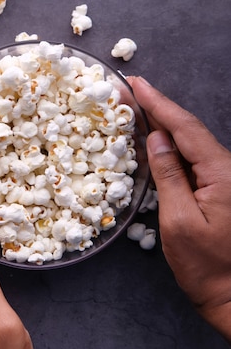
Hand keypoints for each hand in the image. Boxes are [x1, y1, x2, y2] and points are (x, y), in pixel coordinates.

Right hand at [130, 77, 230, 341]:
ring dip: (161, 124)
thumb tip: (156, 140)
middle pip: (188, 130)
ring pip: (189, 143)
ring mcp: (222, 180)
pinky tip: (152, 141)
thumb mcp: (179, 222)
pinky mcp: (216, 191)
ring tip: (134, 108)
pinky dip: (168, 147)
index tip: (136, 83)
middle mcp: (226, 170)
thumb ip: (169, 177)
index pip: (186, 129)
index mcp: (221, 173)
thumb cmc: (207, 265)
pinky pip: (190, 160)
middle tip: (128, 89)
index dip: (159, 104)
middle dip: (157, 108)